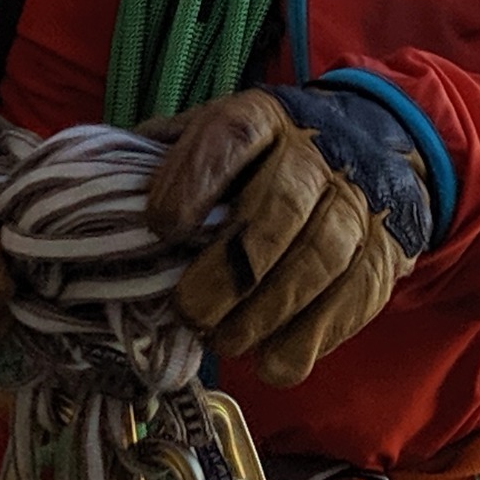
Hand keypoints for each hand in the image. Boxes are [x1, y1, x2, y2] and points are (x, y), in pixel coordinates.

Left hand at [143, 84, 434, 386]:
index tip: (160, 225)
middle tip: (190, 311)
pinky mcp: (382, 254)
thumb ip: (161, 159)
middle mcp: (315, 156)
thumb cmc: (262, 160)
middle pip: (278, 207)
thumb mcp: (212, 139)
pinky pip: (351, 299)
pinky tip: (272, 360)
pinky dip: (310, 338)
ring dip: (267, 311)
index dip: (194, 180)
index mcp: (261, 119)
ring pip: (318, 259)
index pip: (231, 136)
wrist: (368, 155)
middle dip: (230, 268)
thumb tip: (96, 191)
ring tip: (225, 340)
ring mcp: (356, 204)